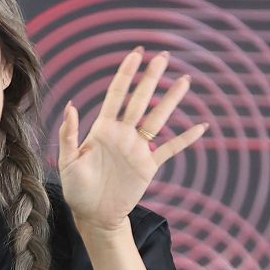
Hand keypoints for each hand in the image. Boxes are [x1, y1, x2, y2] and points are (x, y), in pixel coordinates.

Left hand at [57, 47, 207, 231]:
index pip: (116, 95)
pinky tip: (201, 127)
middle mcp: (123, 134)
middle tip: (164, 56)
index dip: (126, 74)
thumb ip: (69, 134)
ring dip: (171, 100)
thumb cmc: (76, 189)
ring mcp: (137, 149)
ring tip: (185, 81)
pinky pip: (170, 149)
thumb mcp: (67, 162)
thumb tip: (71, 105)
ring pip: (158, 118)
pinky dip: (185, 139)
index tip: (136, 53)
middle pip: (140, 100)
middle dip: (151, 78)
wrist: (93, 215)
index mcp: (102, 129)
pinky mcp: (148, 166)